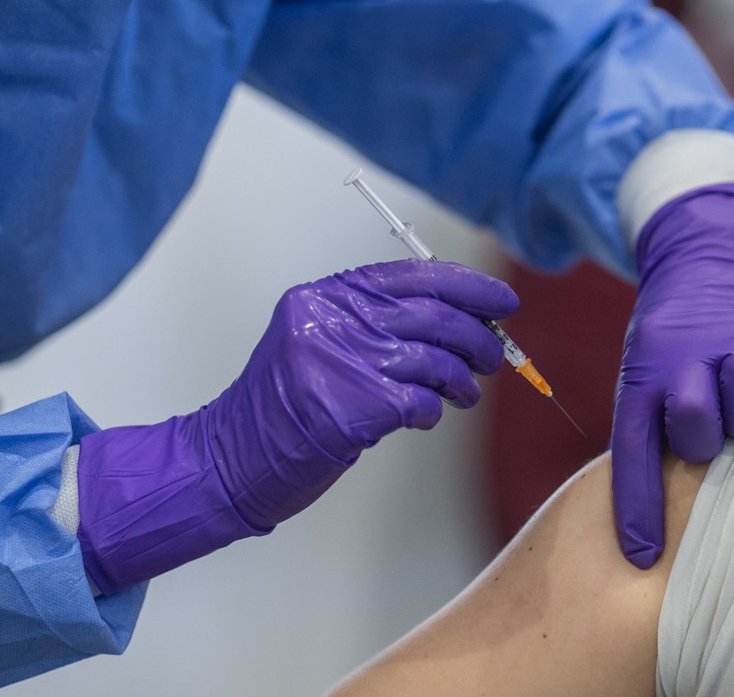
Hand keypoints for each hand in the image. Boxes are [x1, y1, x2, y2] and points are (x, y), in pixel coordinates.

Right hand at [77, 259, 516, 592]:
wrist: (233, 457)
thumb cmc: (280, 407)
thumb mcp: (317, 343)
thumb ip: (373, 323)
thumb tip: (454, 318)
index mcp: (324, 298)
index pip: (411, 276)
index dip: (465, 286)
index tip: (500, 300)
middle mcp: (331, 321)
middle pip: (432, 314)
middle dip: (476, 335)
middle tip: (493, 354)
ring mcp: (342, 363)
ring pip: (435, 360)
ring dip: (461, 380)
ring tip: (463, 393)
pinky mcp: (354, 408)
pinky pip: (422, 403)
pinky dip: (432, 412)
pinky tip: (423, 418)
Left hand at [611, 183, 733, 568]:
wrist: (702, 259)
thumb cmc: (670, 340)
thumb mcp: (642, 379)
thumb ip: (649, 434)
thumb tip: (648, 522)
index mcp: (646, 375)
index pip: (634, 447)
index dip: (637, 507)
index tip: (642, 557)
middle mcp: (690, 354)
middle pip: (696, 419)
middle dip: (705, 443)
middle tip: (714, 438)